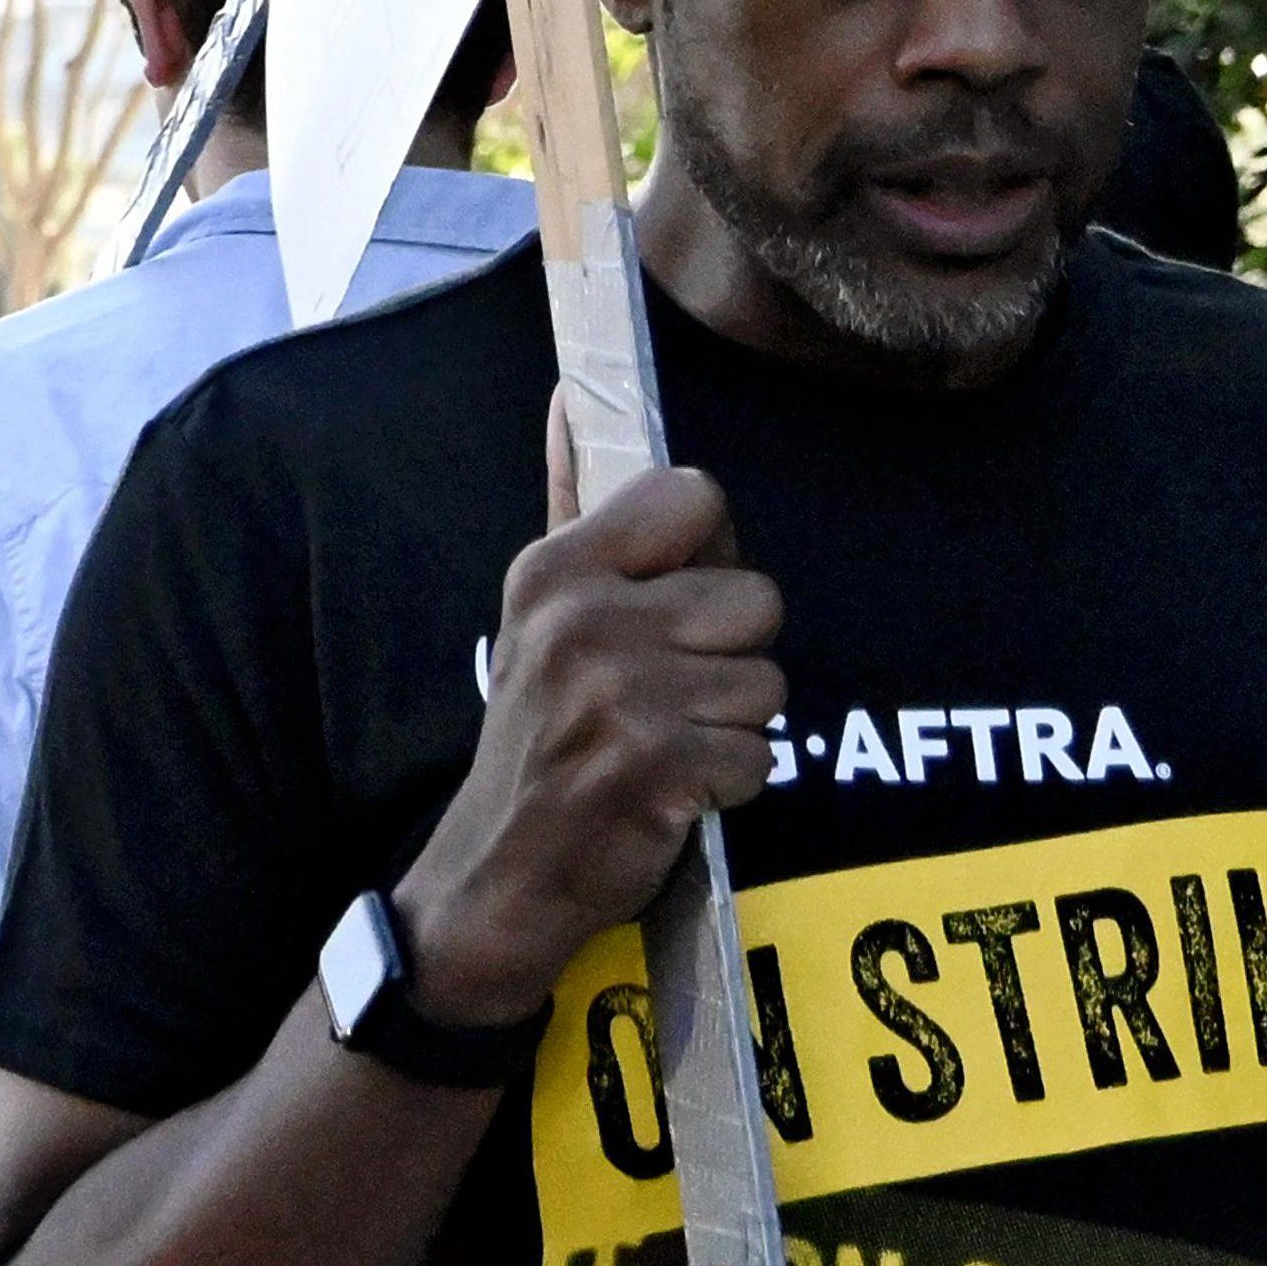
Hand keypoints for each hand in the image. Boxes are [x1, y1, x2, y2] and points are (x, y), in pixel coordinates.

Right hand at [397, 454, 782, 1026]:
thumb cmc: (535, 734)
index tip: (665, 603)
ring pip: (768, 682)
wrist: (497, 871)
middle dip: (730, 654)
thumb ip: (572, 503)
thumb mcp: (535, 614)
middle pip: (756, 596)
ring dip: (732, 724)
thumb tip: (573, 394)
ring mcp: (622, 695)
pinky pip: (762, 755)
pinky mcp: (660, 766)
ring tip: (664, 742)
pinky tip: (671, 788)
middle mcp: (584, 622)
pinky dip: (728, 783)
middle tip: (667, 691)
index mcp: (555, 570)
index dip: (703, 553)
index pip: (696, 496)